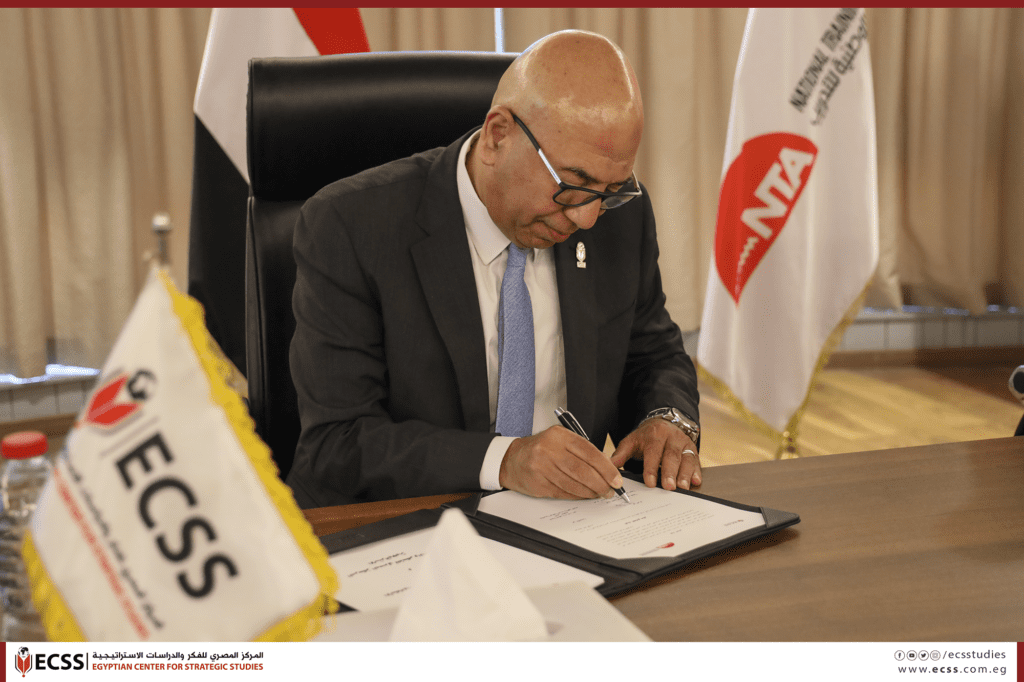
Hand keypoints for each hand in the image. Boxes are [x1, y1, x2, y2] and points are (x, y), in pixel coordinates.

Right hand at [499, 426, 623, 498]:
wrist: (512, 459)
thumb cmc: (541, 450)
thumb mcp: (560, 441)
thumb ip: (582, 452)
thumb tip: (606, 469)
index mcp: (559, 435)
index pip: (589, 452)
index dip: (606, 468)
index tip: (616, 479)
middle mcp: (549, 449)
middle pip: (582, 470)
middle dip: (600, 483)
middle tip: (610, 490)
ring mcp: (542, 466)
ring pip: (573, 484)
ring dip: (590, 492)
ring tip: (599, 494)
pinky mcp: (538, 482)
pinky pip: (562, 492)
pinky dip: (576, 496)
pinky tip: (584, 495)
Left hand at [610, 418, 700, 490]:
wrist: (664, 423)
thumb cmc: (646, 437)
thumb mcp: (632, 441)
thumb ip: (621, 454)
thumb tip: (610, 466)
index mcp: (655, 434)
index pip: (653, 451)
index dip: (651, 467)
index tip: (649, 482)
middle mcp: (672, 437)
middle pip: (672, 456)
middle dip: (670, 472)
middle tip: (669, 488)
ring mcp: (684, 443)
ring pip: (686, 458)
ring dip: (685, 474)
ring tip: (683, 487)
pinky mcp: (693, 449)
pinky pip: (696, 461)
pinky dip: (697, 472)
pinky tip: (696, 481)